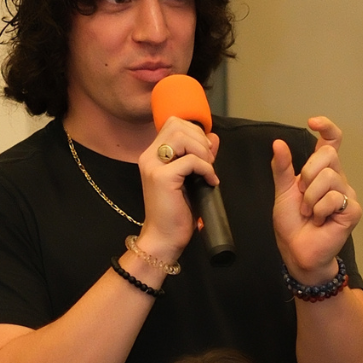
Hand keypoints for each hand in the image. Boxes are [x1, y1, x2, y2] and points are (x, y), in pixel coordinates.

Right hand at [134, 116, 221, 265]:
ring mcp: (153, 166)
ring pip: (182, 137)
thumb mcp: (191, 178)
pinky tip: (210, 181)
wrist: (164, 238)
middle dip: (200, 140)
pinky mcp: (162, 178)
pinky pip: (190, 161)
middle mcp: (149, 156)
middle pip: (177, 125)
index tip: (206, 153)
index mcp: (153, 155)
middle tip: (209, 161)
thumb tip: (213, 137)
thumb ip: (200, 156)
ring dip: (202, 151)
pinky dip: (206, 168)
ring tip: (208, 170)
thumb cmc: (176, 213)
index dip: (195, 132)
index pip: (173, 123)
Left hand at [272, 117, 361, 283]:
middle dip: (307, 174)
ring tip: (310, 213)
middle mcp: (338, 179)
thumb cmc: (293, 224)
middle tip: (302, 196)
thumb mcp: (282, 191)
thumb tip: (278, 143)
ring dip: (310, 198)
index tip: (312, 123)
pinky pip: (334, 198)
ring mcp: (347, 194)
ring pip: (329, 178)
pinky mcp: (352, 210)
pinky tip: (320, 221)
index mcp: (322, 172)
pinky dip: (320, 210)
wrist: (297, 251)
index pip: (331, 142)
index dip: (326, 128)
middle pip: (327, 155)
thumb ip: (282, 168)